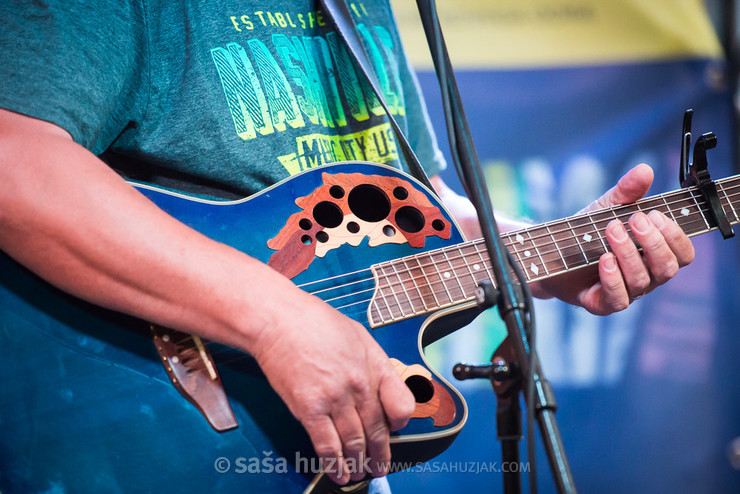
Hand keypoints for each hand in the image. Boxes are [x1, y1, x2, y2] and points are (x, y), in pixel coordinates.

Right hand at [251, 288, 414, 483]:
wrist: (279, 320)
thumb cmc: (314, 322)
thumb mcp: (358, 335)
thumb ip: (373, 362)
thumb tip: (380, 387)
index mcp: (374, 365)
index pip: (400, 405)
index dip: (399, 423)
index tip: (395, 431)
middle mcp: (359, 385)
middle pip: (377, 430)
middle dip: (380, 455)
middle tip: (380, 468)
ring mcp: (335, 399)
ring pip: (353, 442)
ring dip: (358, 463)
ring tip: (360, 474)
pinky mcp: (309, 408)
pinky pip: (326, 445)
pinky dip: (334, 464)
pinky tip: (339, 473)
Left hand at [533, 164, 694, 313]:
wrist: (547, 252)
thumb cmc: (584, 232)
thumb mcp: (605, 207)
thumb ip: (626, 192)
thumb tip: (644, 170)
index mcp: (653, 255)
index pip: (683, 254)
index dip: (675, 236)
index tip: (655, 215)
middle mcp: (645, 276)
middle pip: (667, 268)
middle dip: (653, 242)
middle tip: (634, 220)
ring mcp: (624, 292)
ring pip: (642, 282)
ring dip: (629, 254)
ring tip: (611, 231)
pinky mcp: (600, 304)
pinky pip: (617, 299)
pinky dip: (613, 278)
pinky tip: (604, 259)